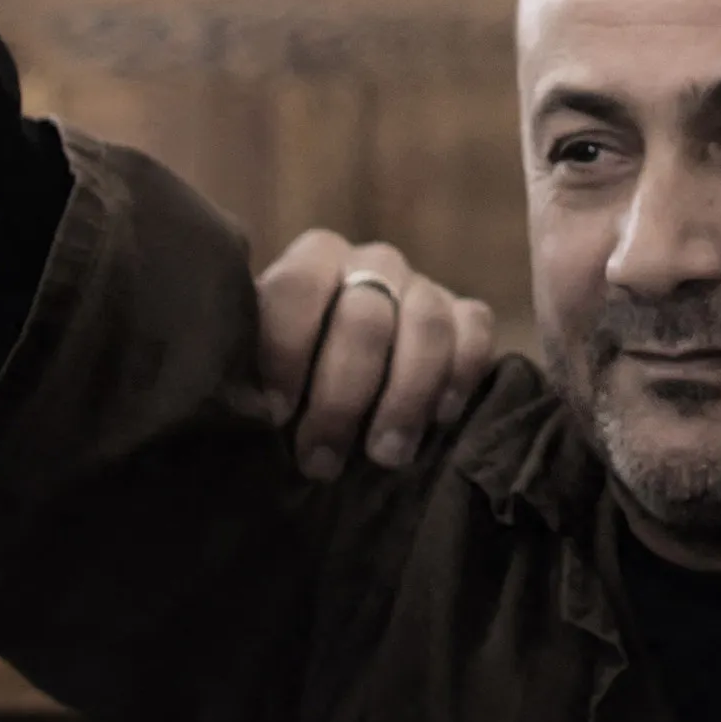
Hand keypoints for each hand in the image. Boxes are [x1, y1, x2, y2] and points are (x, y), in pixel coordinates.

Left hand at [254, 230, 497, 478]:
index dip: (286, 352)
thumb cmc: (290, 374)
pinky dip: (460, 374)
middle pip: (366, 318)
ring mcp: (424, 286)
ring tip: (384, 455)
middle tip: (322, 461)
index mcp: (314, 260)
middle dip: (342, 398)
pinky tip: (441, 418)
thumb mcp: (259, 365)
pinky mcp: (465, 313)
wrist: (340, 366)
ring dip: (404, 399)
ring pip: (427, 327)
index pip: (300, 288)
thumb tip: (244, 410)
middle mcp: (372, 261)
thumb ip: (252, 373)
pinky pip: (476, 330)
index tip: (275, 414)